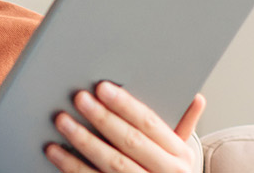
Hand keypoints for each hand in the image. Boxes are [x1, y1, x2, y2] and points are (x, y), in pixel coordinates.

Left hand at [46, 83, 205, 172]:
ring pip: (111, 163)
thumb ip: (184, 126)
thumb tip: (197, 98)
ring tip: (62, 122)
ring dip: (83, 141)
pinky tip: (56, 152)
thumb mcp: (182, 156)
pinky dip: (72, 166)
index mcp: (179, 155)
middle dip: (102, 118)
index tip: (103, 88)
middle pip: (129, 141)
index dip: (125, 105)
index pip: (150, 124)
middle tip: (79, 99)